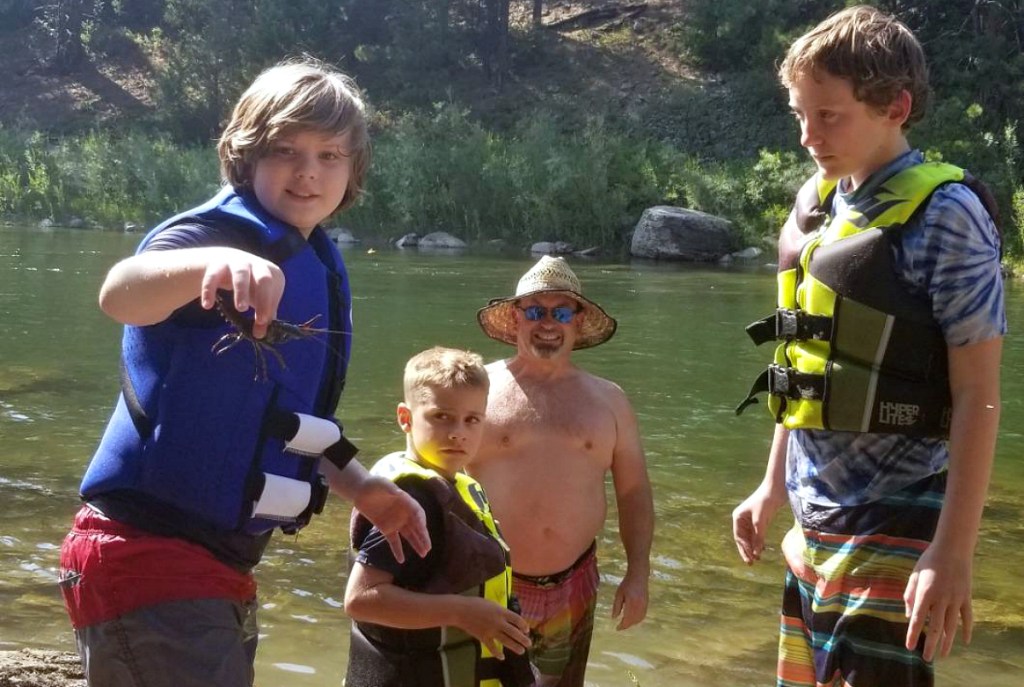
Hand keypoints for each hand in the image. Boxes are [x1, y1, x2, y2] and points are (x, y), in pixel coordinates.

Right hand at [198, 248, 284, 338]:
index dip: (269, 305)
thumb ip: (262, 316)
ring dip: (241, 291)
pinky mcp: (217, 264)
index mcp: (272, 274)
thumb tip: (260, 336)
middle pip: (264, 279)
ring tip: (240, 309)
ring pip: (241, 274)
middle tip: (259, 317)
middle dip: (262, 296)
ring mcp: (237, 262)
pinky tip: (207, 306)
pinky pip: (213, 276)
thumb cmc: (250, 284)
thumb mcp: (258, 298)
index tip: (263, 321)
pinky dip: (209, 290)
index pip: (274, 290)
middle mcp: (257, 265)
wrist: (225, 261)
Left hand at [352, 476, 430, 563]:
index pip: (417, 512)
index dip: (420, 521)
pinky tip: (401, 561)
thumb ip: (391, 490)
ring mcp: (396, 522)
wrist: (362, 491)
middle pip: (416, 527)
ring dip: (416, 544)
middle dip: (422, 537)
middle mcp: (404, 514)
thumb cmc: (374, 485)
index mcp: (406, 502)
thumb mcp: (383, 484)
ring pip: (409, 536)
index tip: (422, 529)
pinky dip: (397, 551)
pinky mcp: (386, 529)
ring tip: (423, 555)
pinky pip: (394, 542)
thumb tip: (399, 493)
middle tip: (428, 548)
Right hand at [457, 597, 530, 659]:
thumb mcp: (492, 604)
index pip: (517, 619)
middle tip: (529, 644)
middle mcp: (498, 622)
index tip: (527, 630)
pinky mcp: (483, 637)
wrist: (461, 610)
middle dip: (523, 639)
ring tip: (521, 651)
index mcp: (501, 612)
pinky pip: (492, 647)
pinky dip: (497, 653)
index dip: (524, 625)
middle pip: (514, 632)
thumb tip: (510, 619)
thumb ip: (501, 612)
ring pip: (506, 641)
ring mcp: (491, 631)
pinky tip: (502, 657)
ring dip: (515, 647)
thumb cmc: (476, 604)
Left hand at [611, 569, 648, 629]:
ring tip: (625, 623)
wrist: (639, 576)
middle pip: (633, 621)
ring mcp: (644, 605)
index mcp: (631, 603)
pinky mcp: (647, 604)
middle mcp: (639, 605)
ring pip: (639, 619)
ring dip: (632, 623)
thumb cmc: (626, 584)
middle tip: (620, 627)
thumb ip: (616, 606)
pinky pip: (643, 615)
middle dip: (627, 625)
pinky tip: (633, 619)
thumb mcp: (619, 594)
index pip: (627, 619)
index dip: (622, 626)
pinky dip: (638, 620)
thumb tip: (614, 618)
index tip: (617, 628)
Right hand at [732, 483, 786, 564]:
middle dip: (747, 550)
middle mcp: (742, 519)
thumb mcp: (760, 521)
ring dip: (754, 547)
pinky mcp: (760, 519)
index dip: (743, 549)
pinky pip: (757, 534)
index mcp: (738, 517)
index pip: (739, 537)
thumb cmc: (765, 501)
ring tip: (758, 559)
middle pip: (743, 538)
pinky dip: (759, 542)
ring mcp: (751, 520)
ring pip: (751, 537)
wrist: (776, 489)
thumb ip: (758, 537)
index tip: (750, 559)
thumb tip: (756, 553)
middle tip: (751, 563)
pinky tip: (763, 549)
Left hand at [904, 544, 973, 660]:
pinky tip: (964, 642)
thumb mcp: (914, 576)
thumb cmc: (929, 561)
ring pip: (951, 626)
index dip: (912, 634)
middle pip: (935, 627)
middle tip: (927, 659)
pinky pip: (968, 618)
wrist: (952, 548)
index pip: (917, 619)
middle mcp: (941, 599)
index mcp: (925, 593)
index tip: (909, 647)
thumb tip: (910, 616)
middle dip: (929, 645)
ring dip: (946, 642)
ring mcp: (956, 599)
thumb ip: (910, 596)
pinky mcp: (966, 597)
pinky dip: (967, 630)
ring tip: (942, 655)